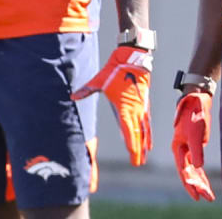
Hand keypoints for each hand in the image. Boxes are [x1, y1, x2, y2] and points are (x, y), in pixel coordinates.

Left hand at [71, 45, 151, 165]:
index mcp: (124, 107)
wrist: (134, 58)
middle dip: (138, 149)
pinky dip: (149, 132)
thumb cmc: (116, 70)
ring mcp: (141, 107)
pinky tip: (149, 140)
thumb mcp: (100, 80)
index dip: (132, 144)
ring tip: (145, 155)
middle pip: (138, 134)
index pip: (129, 130)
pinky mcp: (144, 103)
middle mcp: (135, 109)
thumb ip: (87, 90)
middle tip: (139, 163)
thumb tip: (72, 96)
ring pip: (144, 129)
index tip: (134, 156)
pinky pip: (147, 121)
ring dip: (145, 143)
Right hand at [171, 91, 214, 200]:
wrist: (197, 102)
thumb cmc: (194, 116)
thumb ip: (196, 151)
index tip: (197, 197)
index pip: (183, 171)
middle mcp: (181, 151)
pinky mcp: (195, 147)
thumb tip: (198, 167)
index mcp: (177, 148)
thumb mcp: (196, 134)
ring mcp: (188, 150)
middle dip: (198, 186)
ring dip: (200, 182)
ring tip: (209, 195)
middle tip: (207, 197)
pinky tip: (205, 182)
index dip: (190, 185)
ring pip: (193, 171)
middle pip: (188, 173)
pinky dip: (201, 174)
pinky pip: (197, 165)